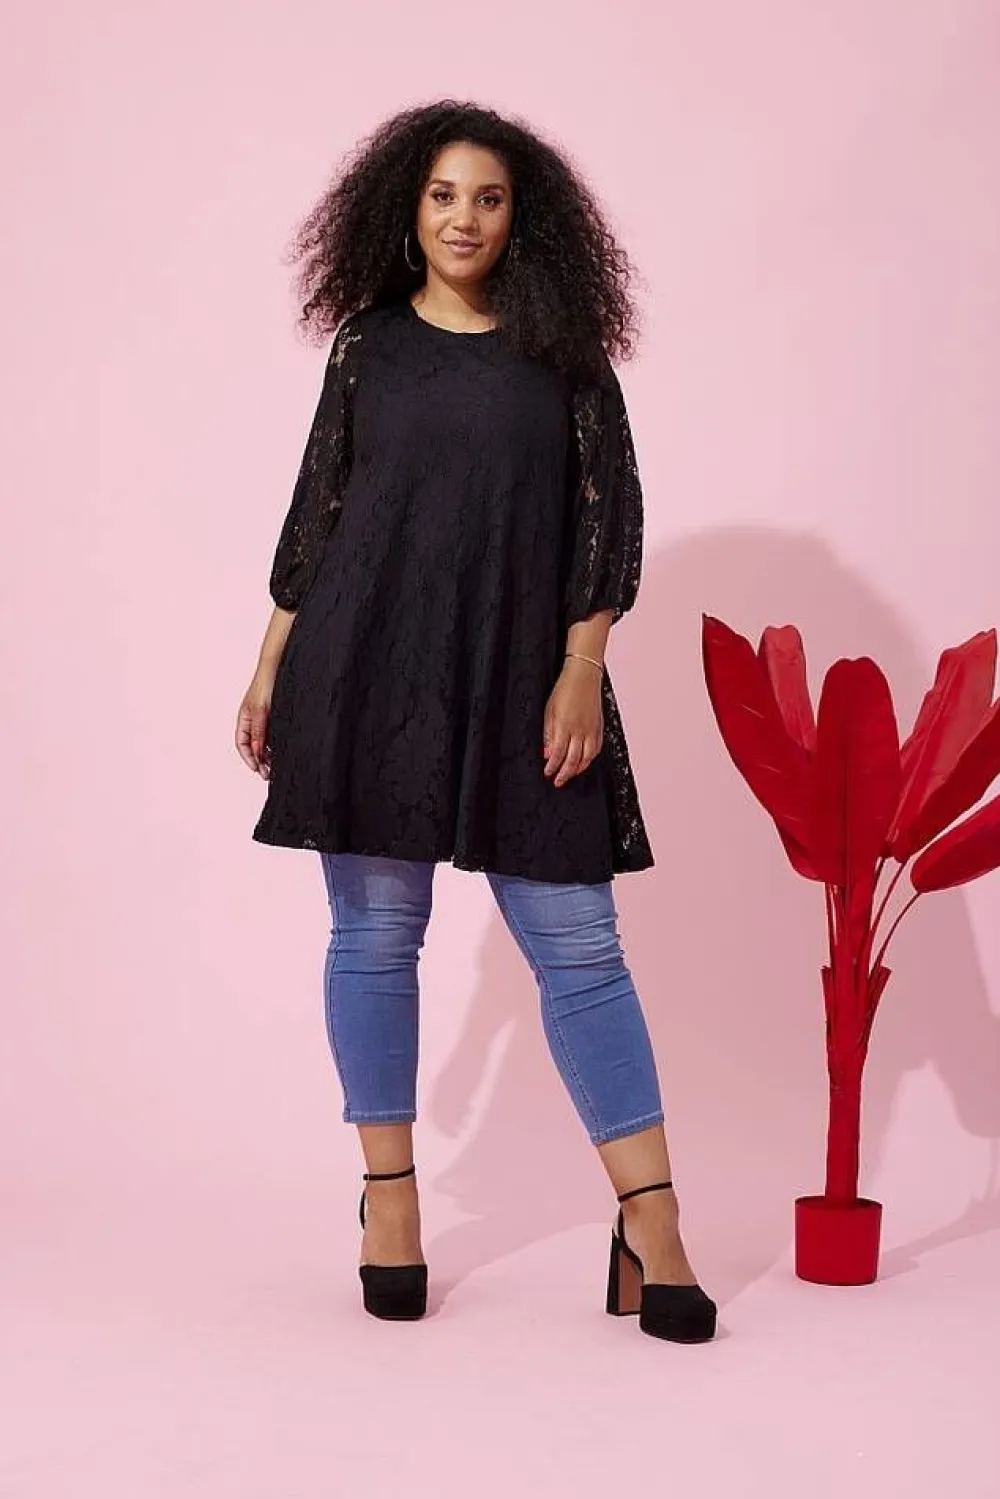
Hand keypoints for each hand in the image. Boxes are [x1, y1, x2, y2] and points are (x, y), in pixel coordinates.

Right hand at [235, 668, 274, 778]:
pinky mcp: (276, 716)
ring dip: (268, 754)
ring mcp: (265, 719)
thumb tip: (257, 753)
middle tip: (268, 773)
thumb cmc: (266, 685)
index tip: (257, 769)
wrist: (278, 668)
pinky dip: (275, 745)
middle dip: (259, 760)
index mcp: (244, 719)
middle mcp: (253, 720)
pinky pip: (273, 735)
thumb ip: (258, 732)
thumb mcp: (261, 712)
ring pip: (264, 742)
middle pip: (253, 746)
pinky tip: (282, 752)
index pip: (242, 744)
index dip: (248, 758)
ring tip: (276, 766)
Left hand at [543, 658, 603, 787]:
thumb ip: (548, 733)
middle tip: (558, 781)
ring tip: (570, 774)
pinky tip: (584, 762)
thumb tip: (547, 753)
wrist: (584, 676)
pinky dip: (590, 758)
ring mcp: (591, 729)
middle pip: (573, 759)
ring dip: (578, 769)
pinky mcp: (599, 727)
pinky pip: (596, 748)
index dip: (552, 766)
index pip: (558, 753)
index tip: (548, 773)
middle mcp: (580, 730)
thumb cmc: (564, 690)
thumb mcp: (549, 710)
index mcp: (564, 725)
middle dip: (564, 773)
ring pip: (587, 757)